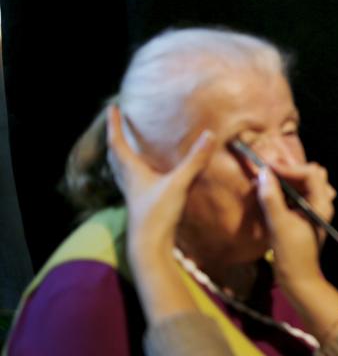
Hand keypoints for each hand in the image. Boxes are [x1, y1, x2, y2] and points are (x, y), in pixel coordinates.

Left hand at [106, 105, 215, 266]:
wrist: (149, 247)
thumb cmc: (157, 214)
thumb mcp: (178, 184)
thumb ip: (194, 161)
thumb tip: (208, 135)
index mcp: (132, 172)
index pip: (117, 142)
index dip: (114, 124)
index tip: (112, 107)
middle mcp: (129, 181)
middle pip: (115, 156)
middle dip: (115, 138)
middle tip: (116, 125)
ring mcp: (134, 195)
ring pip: (121, 170)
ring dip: (121, 156)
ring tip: (126, 147)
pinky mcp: (142, 206)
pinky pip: (133, 182)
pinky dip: (134, 172)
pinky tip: (145, 176)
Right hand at [255, 161, 336, 288]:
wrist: (298, 279)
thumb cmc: (292, 254)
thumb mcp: (279, 224)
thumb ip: (271, 198)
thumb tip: (264, 173)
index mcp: (321, 203)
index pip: (310, 173)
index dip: (289, 168)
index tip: (268, 168)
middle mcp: (321, 203)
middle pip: (309, 175)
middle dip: (289, 170)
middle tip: (268, 172)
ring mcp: (313, 209)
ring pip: (302, 184)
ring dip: (286, 180)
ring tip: (267, 181)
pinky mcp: (303, 215)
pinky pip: (296, 195)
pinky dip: (284, 190)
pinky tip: (269, 193)